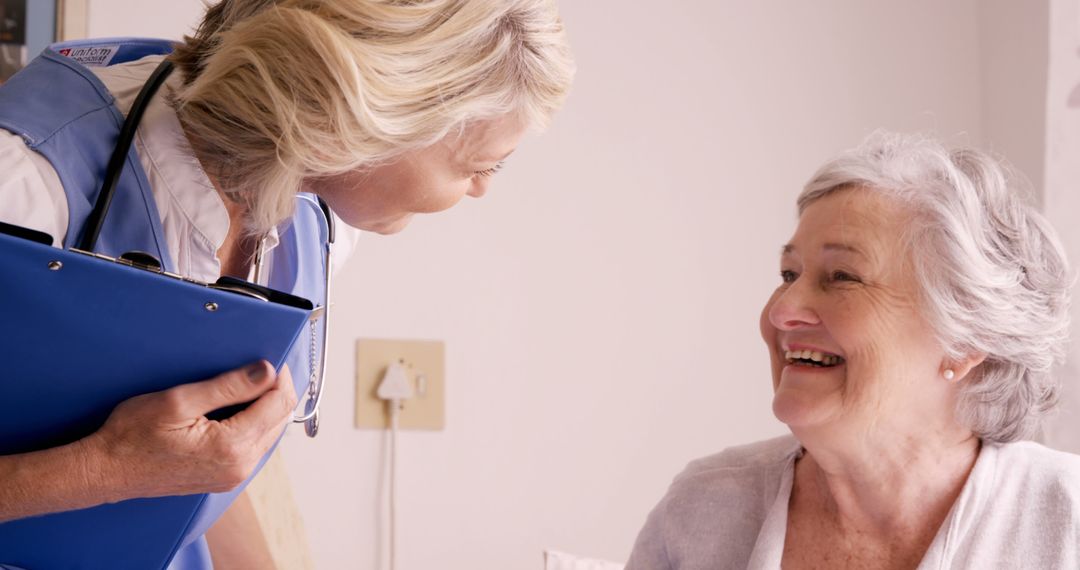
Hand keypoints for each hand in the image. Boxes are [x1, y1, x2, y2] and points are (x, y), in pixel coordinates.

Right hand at [82, 361, 296, 500]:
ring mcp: (233, 475)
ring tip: (245, 385)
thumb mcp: (178, 401)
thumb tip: (266, 371)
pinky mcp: (225, 477)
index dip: (279, 376)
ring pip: (270, 432)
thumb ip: (228, 386)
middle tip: (257, 368)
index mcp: (232, 446)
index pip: (279, 403)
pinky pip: (255, 445)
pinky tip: (236, 409)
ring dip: (265, 407)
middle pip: (280, 418)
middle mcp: (240, 466)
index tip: (270, 358)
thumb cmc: (132, 436)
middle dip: (274, 390)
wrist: (107, 471)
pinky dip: (254, 423)